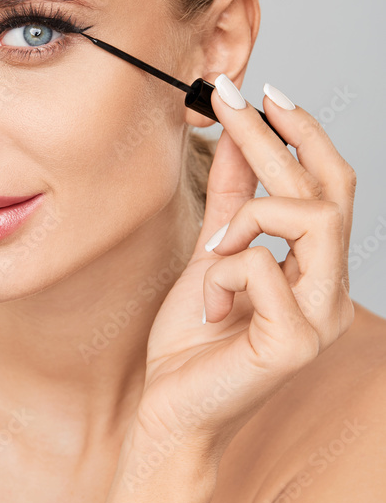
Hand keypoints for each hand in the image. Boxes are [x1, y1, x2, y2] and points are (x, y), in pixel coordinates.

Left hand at [131, 77, 356, 461]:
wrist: (169, 410)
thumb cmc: (193, 339)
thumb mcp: (212, 252)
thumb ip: (233, 199)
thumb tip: (241, 135)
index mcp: (318, 271)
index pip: (330, 187)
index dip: (301, 133)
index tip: (260, 91)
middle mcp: (332, 293)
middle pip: (329, 191)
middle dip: (277, 139)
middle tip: (232, 101)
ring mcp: (320, 320)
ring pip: (307, 217)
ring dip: (246, 218)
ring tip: (213, 252)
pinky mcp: (295, 344)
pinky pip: (261, 265)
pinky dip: (222, 273)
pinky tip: (210, 307)